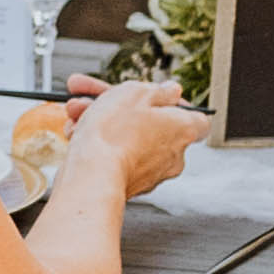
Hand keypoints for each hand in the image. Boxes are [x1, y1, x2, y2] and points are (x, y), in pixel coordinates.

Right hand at [50, 85, 208, 204]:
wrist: (92, 175)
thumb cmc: (115, 134)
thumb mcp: (135, 93)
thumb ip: (157, 90)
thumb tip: (171, 91)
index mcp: (184, 129)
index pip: (198, 118)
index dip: (177, 103)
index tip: (158, 95)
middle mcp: (174, 155)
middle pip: (153, 124)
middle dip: (122, 107)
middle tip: (97, 97)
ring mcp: (152, 173)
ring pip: (129, 138)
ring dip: (104, 122)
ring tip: (76, 112)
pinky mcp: (129, 184)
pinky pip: (117, 157)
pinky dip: (100, 144)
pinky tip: (77, 133)